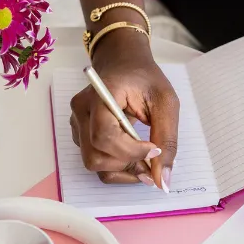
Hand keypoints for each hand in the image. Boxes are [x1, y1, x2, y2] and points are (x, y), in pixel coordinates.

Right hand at [69, 31, 178, 190]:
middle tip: (153, 160)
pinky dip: (116, 167)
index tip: (154, 150)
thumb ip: (166, 138)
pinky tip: (133, 157)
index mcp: (100, 95)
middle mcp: (82, 111)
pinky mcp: (81, 134)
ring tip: (144, 160)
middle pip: (96, 155)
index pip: (104, 135)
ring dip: (122, 169)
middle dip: (127, 164)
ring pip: (93, 163)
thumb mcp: (166, 101)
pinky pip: (95, 160)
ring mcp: (78, 124)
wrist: (124, 64)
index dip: (130, 151)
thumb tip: (163, 179)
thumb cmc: (145, 79)